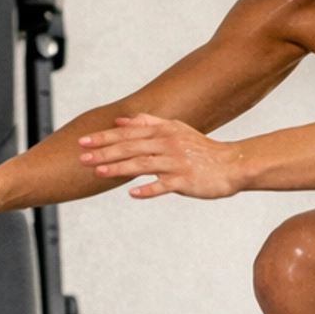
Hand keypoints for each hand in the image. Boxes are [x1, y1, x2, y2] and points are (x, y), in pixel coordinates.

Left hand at [77, 115, 245, 199]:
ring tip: (99, 173)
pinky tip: (132, 193)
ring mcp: (176, 162)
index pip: (128, 133)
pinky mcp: (186, 180)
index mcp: (163, 131)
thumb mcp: (176, 129)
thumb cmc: (202, 150)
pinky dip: (148, 189)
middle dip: (105, 152)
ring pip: (143, 164)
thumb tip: (121, 120)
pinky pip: (164, 185)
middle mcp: (167, 143)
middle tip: (82, 158)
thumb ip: (149, 123)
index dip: (104, 137)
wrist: (232, 164)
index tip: (83, 142)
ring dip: (119, 168)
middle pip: (131, 147)